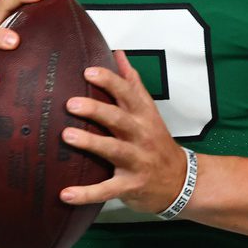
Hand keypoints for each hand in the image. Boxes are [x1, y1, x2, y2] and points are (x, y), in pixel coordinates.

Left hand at [59, 51, 190, 214]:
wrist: (181, 181)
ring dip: (91, 143)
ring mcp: (137, 161)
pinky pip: (107, 190)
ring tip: (67, 135)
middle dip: (96, 110)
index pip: (128, 93)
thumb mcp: (149, 111)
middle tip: (71, 103)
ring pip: (114, 150)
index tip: (88, 71)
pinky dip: (87, 193)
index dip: (109, 81)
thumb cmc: (157, 143)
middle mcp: (141, 136)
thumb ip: (132, 83)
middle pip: (119, 119)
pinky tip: (65, 194)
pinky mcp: (131, 186)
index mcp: (144, 116)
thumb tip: (118, 53)